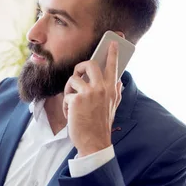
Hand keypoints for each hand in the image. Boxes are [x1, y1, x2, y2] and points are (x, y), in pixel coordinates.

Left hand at [63, 41, 122, 156]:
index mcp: (111, 89)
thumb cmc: (101, 125)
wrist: (94, 142)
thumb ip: (115, 93)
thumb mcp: (113, 108)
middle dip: (79, 67)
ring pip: (73, 79)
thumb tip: (119, 82)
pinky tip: (71, 116)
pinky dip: (67, 107)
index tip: (113, 43)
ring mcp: (89, 92)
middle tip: (77, 74)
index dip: (113, 53)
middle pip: (89, 64)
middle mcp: (102, 88)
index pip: (113, 66)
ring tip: (73, 104)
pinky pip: (67, 96)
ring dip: (69, 91)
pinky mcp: (77, 99)